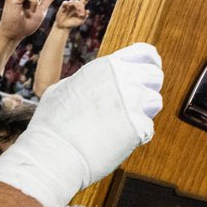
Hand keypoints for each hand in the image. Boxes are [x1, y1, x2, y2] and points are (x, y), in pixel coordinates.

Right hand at [0, 43, 162, 206]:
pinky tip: (117, 139)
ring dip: (143, 112)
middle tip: (134, 102)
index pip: (145, 52)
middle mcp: (123, 79)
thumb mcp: (61, 89)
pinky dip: (136, 135)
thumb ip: (82, 81)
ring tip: (122, 122)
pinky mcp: (138, 128)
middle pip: (155, 76)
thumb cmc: (50, 125)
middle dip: (148, 88)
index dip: (150, 62)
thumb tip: (84, 82)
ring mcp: (133, 103)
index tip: (149, 71)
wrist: (53, 154)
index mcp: (106, 66)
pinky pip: (148, 128)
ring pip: (155, 101)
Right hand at [53, 0, 93, 29]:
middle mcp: (75, 5)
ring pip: (73, 1)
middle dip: (81, 7)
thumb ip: (85, 16)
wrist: (64, 27)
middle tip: (82, 15)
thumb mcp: (80, 21)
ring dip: (77, 7)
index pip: (84, 0)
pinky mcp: (63, 6)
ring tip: (78, 14)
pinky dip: (68, 3)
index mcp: (80, 7)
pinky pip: (65, 2)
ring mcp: (69, 5)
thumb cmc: (73, 23)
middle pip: (79, 2)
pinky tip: (69, 6)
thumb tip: (88, 10)